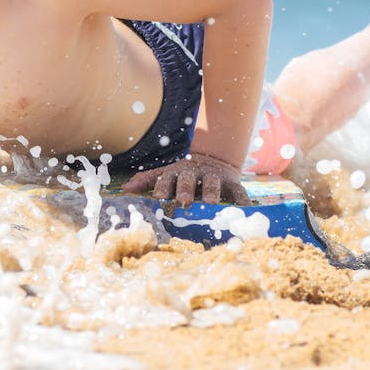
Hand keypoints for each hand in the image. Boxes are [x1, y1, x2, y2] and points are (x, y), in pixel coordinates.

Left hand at [121, 152, 246, 206]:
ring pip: (213, 183)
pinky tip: (243, 209)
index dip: (162, 187)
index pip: (167, 178)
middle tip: (183, 201)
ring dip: (211, 192)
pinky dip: (241, 201)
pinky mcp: (233, 184)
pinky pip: (238, 191)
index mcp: (177, 173)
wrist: (213, 161)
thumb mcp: (166, 174)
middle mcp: (195, 174)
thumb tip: (125, 190)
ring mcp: (215, 178)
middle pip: (189, 179)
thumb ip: (147, 180)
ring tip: (210, 203)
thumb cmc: (183, 175)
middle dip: (185, 189)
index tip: (158, 197)